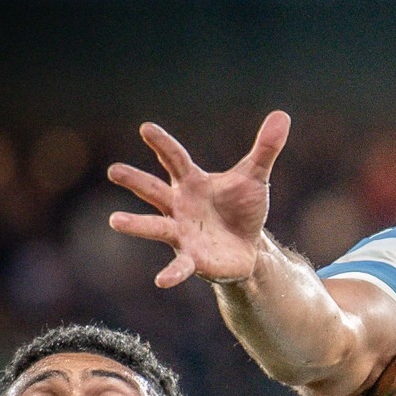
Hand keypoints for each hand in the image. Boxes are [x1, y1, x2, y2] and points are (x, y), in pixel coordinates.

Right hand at [107, 111, 290, 288]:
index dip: (162, 144)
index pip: (175, 159)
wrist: (248, 248)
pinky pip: (179, 266)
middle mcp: (179, 206)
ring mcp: (181, 233)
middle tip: (114, 170)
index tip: (146, 128)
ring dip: (137, 224)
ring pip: (156, 227)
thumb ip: (265, 148)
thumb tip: (282, 114)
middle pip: (154, 190)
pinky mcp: (192, 258)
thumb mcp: (255, 177)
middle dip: (135, 180)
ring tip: (115, 221)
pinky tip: (161, 281)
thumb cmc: (241, 209)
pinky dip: (172, 273)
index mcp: (191, 182)